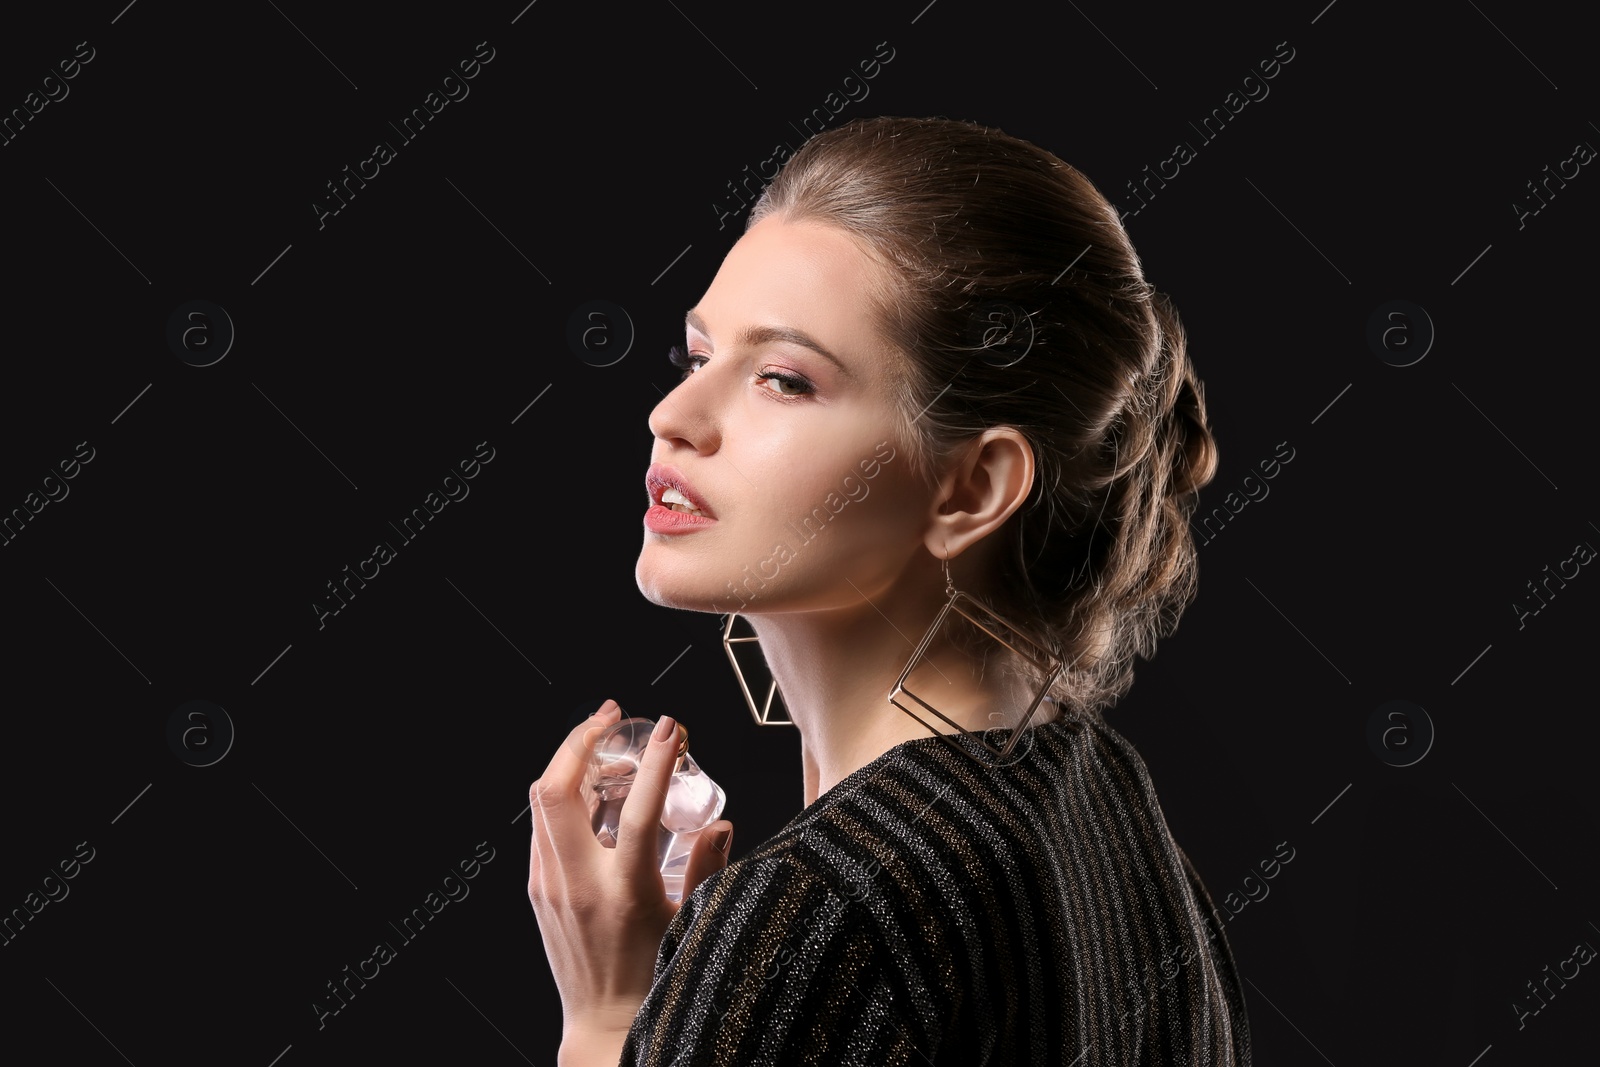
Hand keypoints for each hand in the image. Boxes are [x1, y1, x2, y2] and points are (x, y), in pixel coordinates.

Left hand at [529, 699, 733, 1040]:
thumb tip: (720, 821)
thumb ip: (706, 867)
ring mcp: (551, 886)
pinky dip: (563, 795)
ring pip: (542, 801)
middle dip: (583, 739)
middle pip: (559, 788)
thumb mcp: (691, 923)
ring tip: (605, 746)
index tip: (671, 729)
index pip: (639, 810)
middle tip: (613, 715)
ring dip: (570, 762)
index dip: (657, 761)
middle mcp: (578, 885)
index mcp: (624, 893)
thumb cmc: (650, 981)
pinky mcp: (538, 890)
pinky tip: (590, 791)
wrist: (603, 1025)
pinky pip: (541, 826)